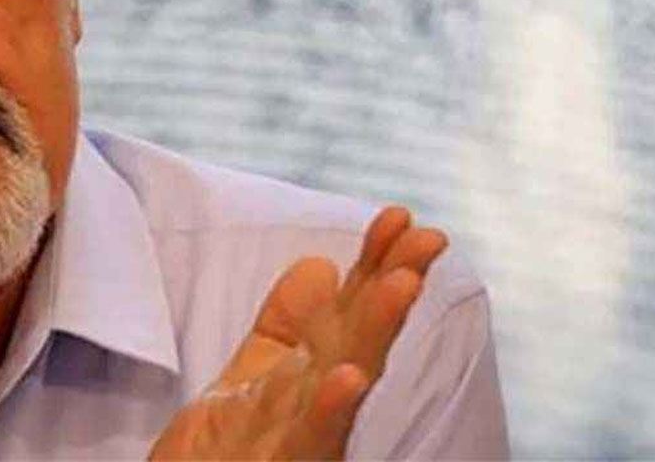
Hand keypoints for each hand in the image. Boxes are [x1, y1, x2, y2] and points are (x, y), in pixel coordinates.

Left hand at [150, 207, 446, 459]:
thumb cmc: (227, 455)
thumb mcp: (252, 377)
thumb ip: (285, 327)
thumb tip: (323, 262)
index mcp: (311, 379)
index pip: (349, 311)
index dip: (373, 263)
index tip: (398, 216)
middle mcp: (319, 408)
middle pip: (360, 340)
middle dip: (392, 288)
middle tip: (427, 238)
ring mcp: (304, 439)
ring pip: (346, 380)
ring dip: (375, 331)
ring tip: (403, 282)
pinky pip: (310, 439)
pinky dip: (331, 408)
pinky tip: (349, 375)